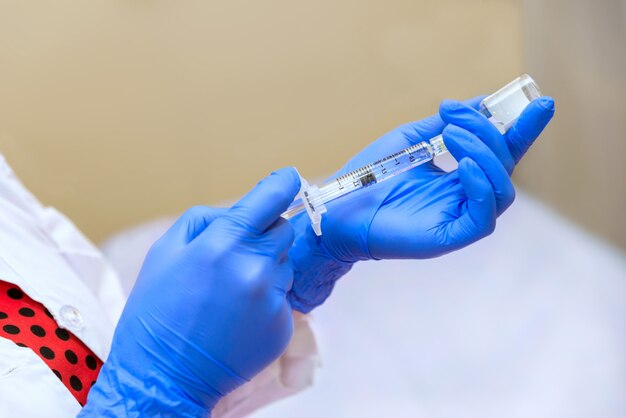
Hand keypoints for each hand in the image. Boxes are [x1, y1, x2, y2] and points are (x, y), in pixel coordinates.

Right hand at [81, 168, 300, 416]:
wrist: (164, 377)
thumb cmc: (158, 313)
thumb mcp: (165, 252)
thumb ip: (205, 220)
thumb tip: (240, 210)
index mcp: (222, 243)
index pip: (270, 199)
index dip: (282, 184)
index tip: (290, 177)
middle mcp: (253, 268)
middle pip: (283, 230)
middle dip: (264, 235)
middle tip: (235, 258)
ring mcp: (271, 299)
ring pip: (284, 264)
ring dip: (265, 269)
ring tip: (231, 294)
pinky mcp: (282, 325)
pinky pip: (284, 297)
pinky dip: (266, 300)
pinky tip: (239, 316)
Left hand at [287, 96, 554, 311]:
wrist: (338, 208)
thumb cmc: (370, 176)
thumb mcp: (409, 140)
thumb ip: (445, 125)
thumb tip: (480, 102)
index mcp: (457, 176)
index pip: (499, 152)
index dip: (522, 129)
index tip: (540, 101)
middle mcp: (463, 197)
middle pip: (503, 167)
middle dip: (491, 133)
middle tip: (457, 114)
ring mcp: (459, 218)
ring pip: (500, 190)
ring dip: (484, 155)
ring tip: (454, 134)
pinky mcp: (450, 237)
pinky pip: (483, 216)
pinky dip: (480, 186)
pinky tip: (461, 164)